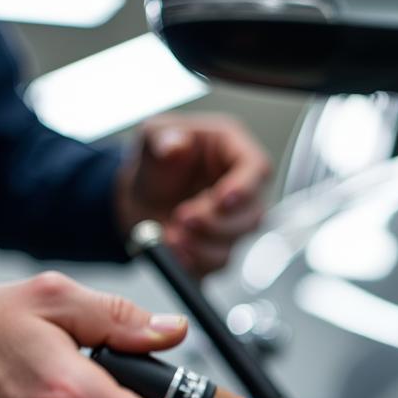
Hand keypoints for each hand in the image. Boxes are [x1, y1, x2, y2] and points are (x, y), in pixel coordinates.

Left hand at [116, 113, 272, 276]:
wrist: (140, 198)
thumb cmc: (155, 162)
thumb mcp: (151, 136)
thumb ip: (162, 137)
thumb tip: (177, 145)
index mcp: (231, 150)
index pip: (257, 168)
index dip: (245, 188)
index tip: (222, 200)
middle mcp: (241, 188)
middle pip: (252, 214)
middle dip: (216, 222)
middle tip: (183, 218)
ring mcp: (234, 222)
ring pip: (237, 242)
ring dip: (203, 243)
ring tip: (171, 234)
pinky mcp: (221, 247)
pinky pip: (218, 262)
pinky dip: (194, 259)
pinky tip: (174, 248)